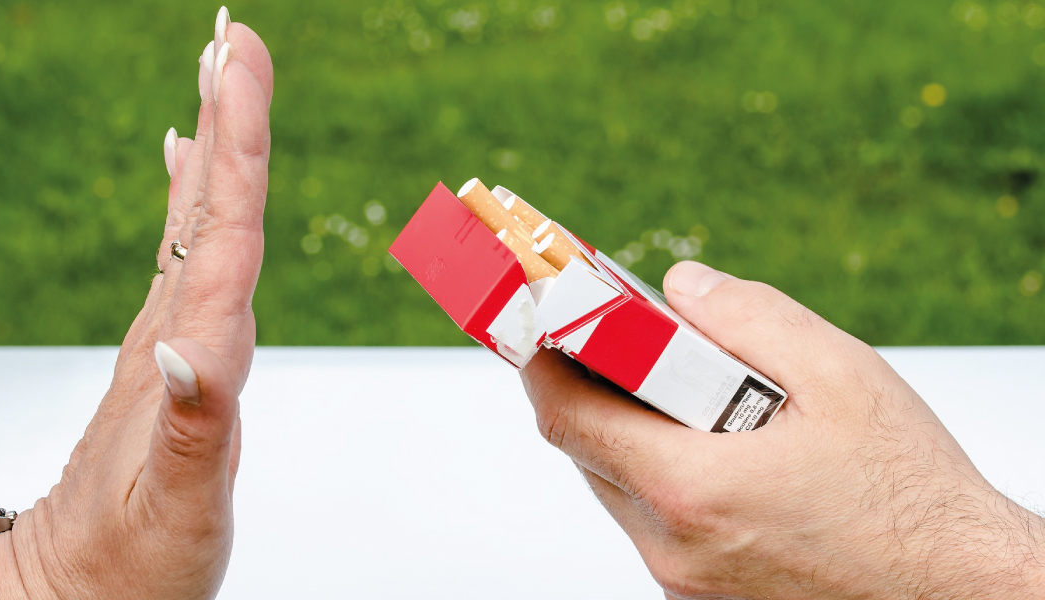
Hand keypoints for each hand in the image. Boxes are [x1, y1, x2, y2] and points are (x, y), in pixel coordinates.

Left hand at [0, 8, 272, 599]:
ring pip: (196, 220)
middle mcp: (173, 332)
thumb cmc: (132, 564)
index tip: (238, 64)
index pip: (219, 231)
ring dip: (214, 141)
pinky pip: (186, 253)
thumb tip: (193, 346)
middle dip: (226, 115)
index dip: (236, 143)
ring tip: (222, 76)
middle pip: (205, 206)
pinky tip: (189, 166)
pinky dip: (194, 197)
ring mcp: (166, 338)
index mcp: (186, 356)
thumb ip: (191, 429)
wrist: (73, 589)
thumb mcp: (173, 512)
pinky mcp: (167, 353)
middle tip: (234, 38)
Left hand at [522, 261, 1044, 598]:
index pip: (567, 416)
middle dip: (592, 387)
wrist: (958, 588)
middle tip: (616, 339)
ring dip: (629, 431)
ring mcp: (683, 579)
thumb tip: (681, 287)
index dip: (542, 359)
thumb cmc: (908, 493)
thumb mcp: (841, 375)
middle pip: (586, 450)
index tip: (539, 319)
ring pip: (617, 486)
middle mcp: (672, 545)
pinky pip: (652, 520)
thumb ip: (748, 318)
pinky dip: (661, 474)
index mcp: (691, 489)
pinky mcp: (702, 594)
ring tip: (680, 390)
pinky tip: (714, 446)